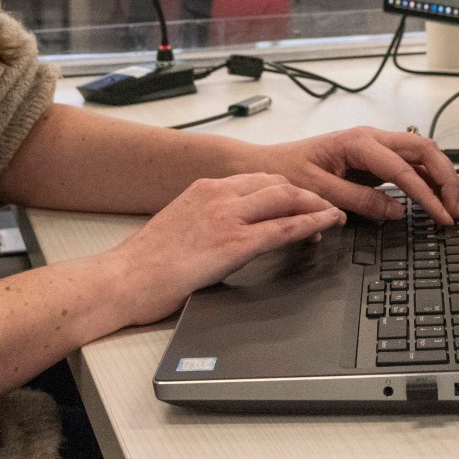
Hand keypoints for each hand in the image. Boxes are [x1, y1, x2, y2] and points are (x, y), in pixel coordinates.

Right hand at [102, 173, 343, 324]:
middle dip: (307, 193)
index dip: (285, 190)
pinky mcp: (234, 243)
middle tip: (325, 206)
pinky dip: (312, 223)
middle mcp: (219, 195)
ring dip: (317, 205)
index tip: (299, 200)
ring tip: (335, 215)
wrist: (124, 278)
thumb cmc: (144, 263)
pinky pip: (284, 228)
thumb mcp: (178, 226)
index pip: (257, 179)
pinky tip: (327, 225)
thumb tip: (222, 233)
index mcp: (204, 188)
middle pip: (278, 183)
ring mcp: (228, 217)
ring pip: (287, 198)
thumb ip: (205, 221)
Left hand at [251, 127, 458, 225]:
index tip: (441, 217)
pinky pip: (410, 163)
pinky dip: (428, 179)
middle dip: (446, 179)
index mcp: (359, 142)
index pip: (404, 169)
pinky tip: (434, 198)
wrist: (270, 163)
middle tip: (455, 211)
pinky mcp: (375, 157)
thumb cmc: (288, 172)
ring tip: (450, 207)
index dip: (427, 195)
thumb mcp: (320, 192)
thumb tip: (396, 211)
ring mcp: (376, 146)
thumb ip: (360, 201)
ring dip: (441, 178)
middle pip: (425, 150)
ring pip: (422, 153)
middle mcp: (372, 138)